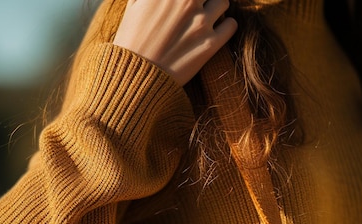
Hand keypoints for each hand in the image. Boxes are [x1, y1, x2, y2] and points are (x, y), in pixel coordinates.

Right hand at [113, 0, 236, 84]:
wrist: (136, 77)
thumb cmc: (130, 40)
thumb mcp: (134, 3)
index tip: (187, 2)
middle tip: (199, 5)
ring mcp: (201, 22)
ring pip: (223, 1)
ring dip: (217, 6)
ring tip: (208, 16)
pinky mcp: (210, 44)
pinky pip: (231, 25)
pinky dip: (226, 26)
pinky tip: (215, 31)